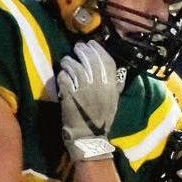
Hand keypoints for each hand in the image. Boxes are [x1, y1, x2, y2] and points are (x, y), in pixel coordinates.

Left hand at [57, 40, 122, 161]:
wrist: (89, 138)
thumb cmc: (101, 120)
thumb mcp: (113, 102)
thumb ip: (115, 86)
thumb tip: (118, 73)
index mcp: (111, 87)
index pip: (106, 61)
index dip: (98, 50)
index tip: (92, 44)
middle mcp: (98, 86)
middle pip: (89, 60)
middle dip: (82, 51)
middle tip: (77, 49)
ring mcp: (83, 90)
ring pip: (74, 67)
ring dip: (69, 61)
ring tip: (67, 61)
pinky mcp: (69, 95)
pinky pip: (64, 78)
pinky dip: (62, 75)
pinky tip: (62, 75)